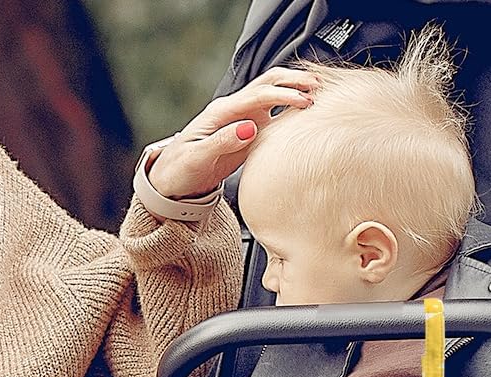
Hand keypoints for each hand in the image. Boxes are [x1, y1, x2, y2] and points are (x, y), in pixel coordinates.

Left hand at [146, 67, 319, 200]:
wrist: (172, 182)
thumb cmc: (179, 170)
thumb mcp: (197, 157)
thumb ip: (222, 141)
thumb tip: (249, 128)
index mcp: (221, 112)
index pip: (258, 95)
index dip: (283, 95)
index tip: (304, 101)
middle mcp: (233, 111)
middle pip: (267, 84)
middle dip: (293, 81)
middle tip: (318, 86)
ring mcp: (241, 121)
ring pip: (272, 96)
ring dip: (294, 90)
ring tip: (318, 93)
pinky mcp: (247, 135)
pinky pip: (273, 117)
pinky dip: (290, 111)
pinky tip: (305, 114)